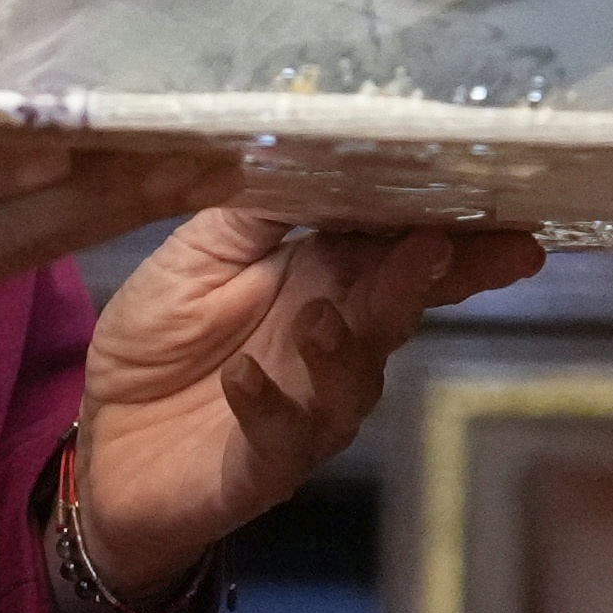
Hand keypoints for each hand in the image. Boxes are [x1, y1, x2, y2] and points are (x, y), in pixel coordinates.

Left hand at [62, 208, 540, 603]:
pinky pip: (281, 437)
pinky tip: (243, 378)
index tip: (508, 220)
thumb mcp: (200, 252)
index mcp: (325, 282)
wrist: (103, 439)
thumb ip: (261, 210)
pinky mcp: (265, 463)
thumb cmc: (159, 336)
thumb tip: (320, 149)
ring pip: (351, 382)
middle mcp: (333, 345)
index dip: (456, 241)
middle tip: (438, 247)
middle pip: (393, 311)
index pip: (400, 255)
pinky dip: (267, 405)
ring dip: (342, 349)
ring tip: (322, 317)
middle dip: (422, 281)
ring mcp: (307, 409)